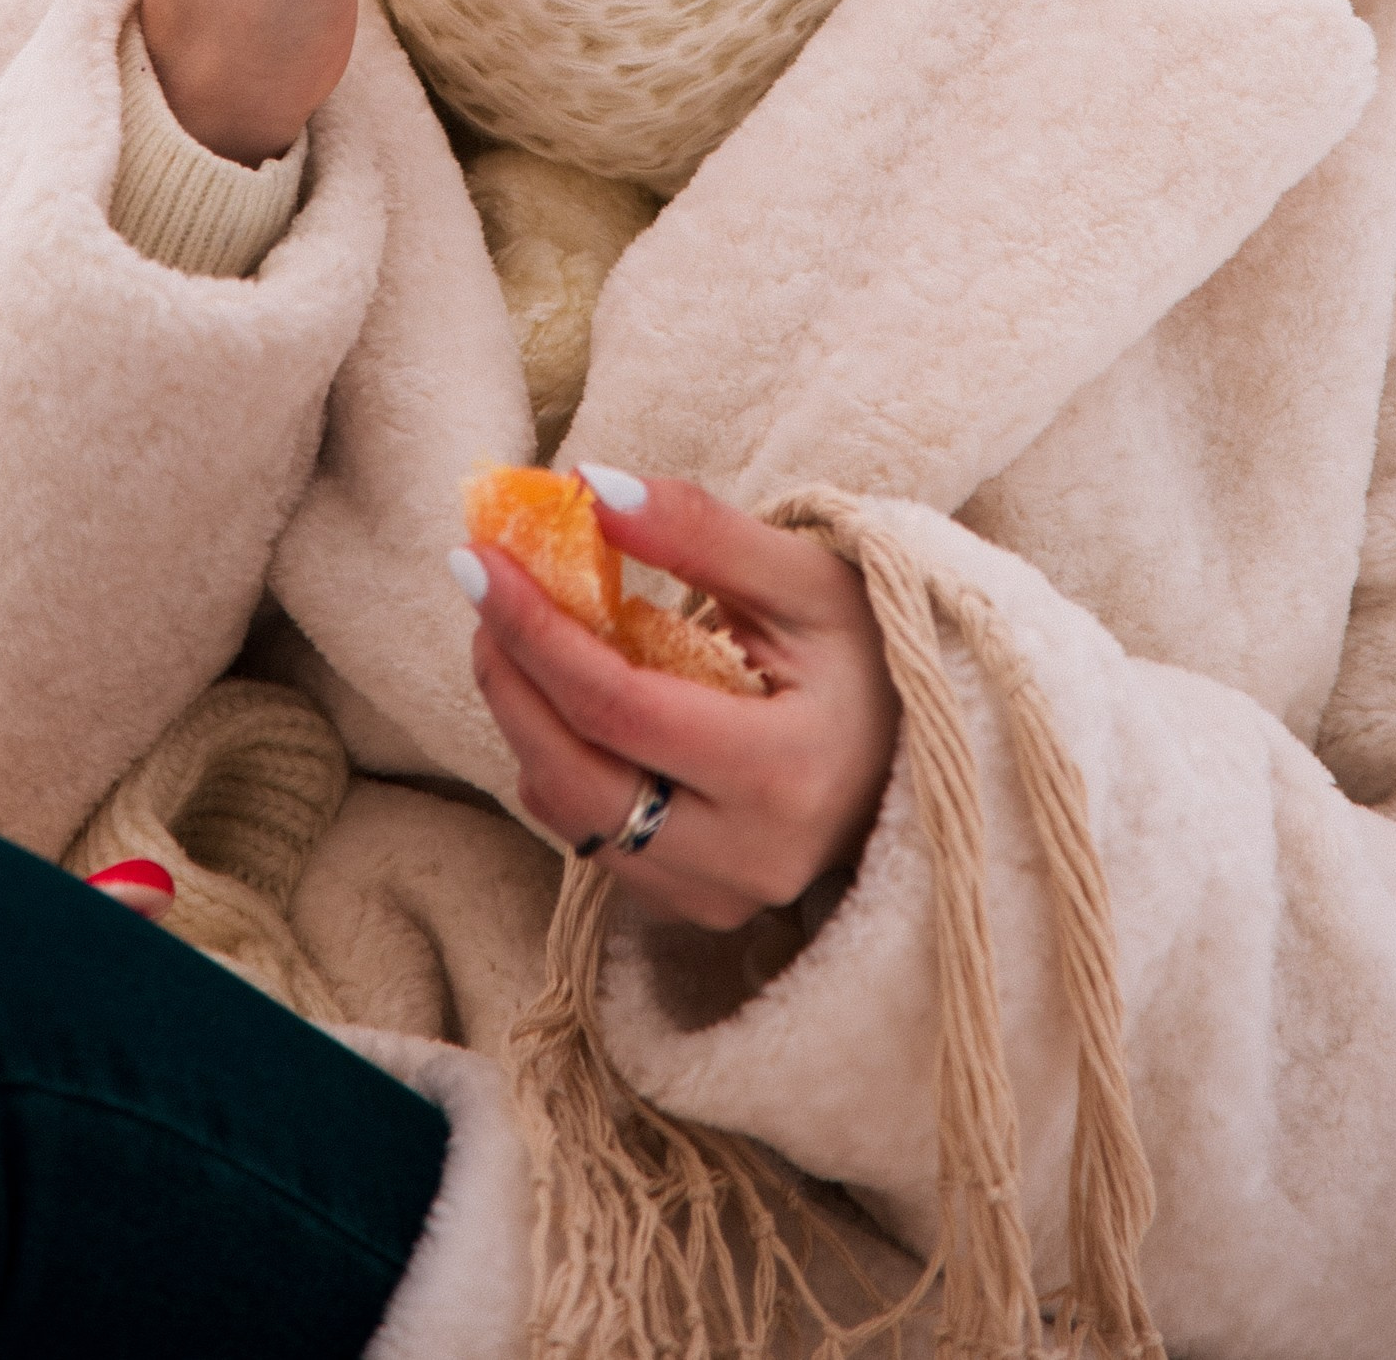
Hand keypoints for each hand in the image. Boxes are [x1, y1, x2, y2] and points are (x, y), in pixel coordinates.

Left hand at [462, 472, 899, 931]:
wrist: (917, 742)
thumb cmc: (865, 650)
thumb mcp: (803, 576)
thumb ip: (699, 530)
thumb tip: (590, 487)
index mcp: (786, 773)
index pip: (620, 707)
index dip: (536, 630)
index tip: (478, 558)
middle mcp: (750, 858)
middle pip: (575, 774)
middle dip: (509, 674)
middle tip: (483, 586)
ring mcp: (721, 895)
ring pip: (572, 813)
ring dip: (523, 716)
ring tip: (513, 628)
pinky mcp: (695, 906)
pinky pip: (591, 837)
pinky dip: (559, 761)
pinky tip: (566, 695)